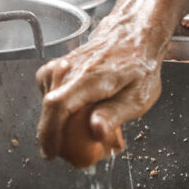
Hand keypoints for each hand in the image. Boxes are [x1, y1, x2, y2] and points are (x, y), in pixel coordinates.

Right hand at [36, 16, 163, 166]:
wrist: (135, 35)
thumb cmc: (140, 66)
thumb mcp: (139, 96)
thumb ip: (115, 114)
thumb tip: (96, 132)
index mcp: (90, 76)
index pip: (58, 105)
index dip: (49, 132)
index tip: (51, 153)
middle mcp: (70, 68)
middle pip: (49, 107)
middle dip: (57, 134)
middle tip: (76, 150)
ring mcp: (61, 65)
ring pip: (48, 101)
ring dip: (60, 121)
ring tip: (82, 128)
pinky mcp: (58, 67)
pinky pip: (49, 92)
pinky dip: (58, 108)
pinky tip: (75, 112)